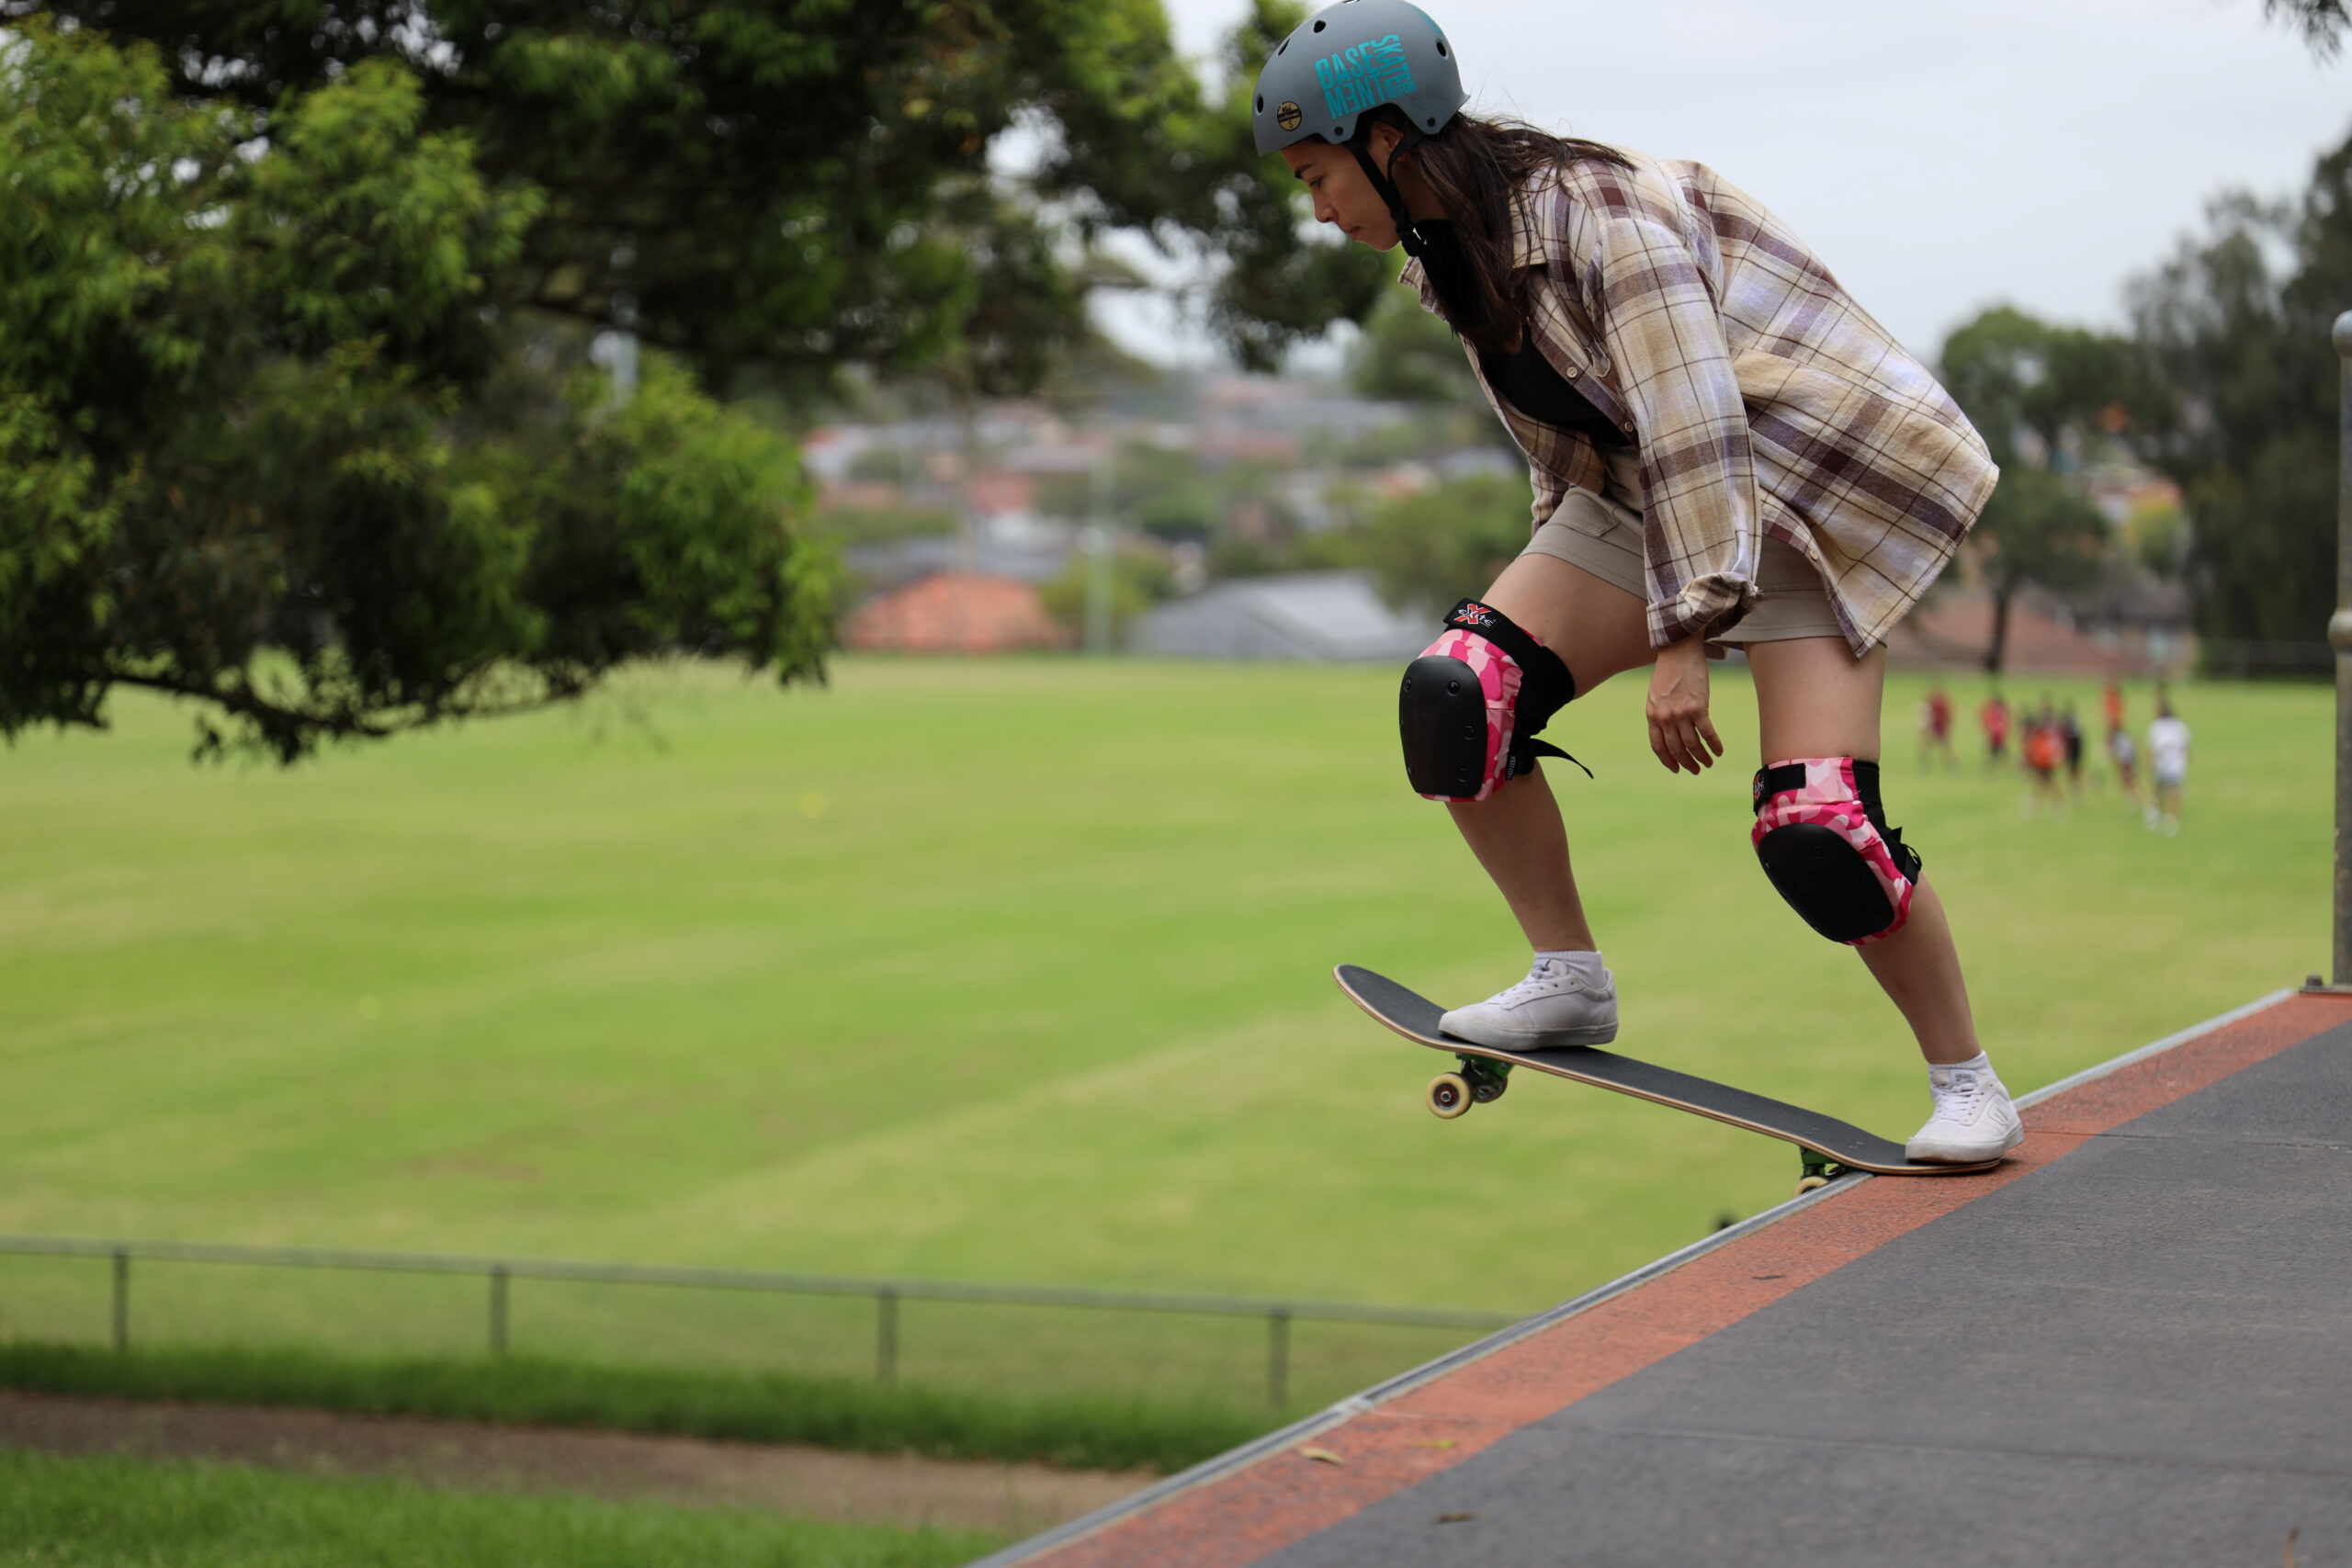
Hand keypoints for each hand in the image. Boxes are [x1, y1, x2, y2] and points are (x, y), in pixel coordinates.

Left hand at [1646, 637, 1724, 773]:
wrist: (1679, 648)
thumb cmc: (1670, 670)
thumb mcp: (1656, 694)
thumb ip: (1660, 713)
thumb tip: (1669, 731)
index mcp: (1652, 715)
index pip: (1658, 746)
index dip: (1668, 760)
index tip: (1676, 768)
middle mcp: (1664, 717)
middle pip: (1676, 749)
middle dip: (1687, 763)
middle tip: (1696, 770)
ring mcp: (1680, 714)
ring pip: (1692, 745)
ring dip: (1702, 757)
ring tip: (1709, 763)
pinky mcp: (1698, 707)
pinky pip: (1707, 733)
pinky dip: (1714, 745)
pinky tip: (1719, 751)